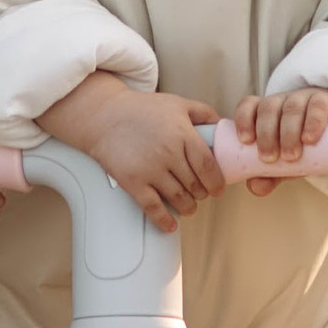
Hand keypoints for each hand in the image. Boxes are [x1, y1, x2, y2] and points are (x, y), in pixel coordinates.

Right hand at [43, 71, 225, 222]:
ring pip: (178, 199)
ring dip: (187, 207)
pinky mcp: (133, 181)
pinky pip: (153, 208)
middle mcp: (168, 152)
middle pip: (195, 185)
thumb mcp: (176, 103)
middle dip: (201, 193)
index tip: (218, 188)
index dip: (216, 182)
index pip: (208, 166)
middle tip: (201, 193)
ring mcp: (150, 169)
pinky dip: (164, 220)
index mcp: (182, 133)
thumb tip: (223, 125)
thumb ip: (203, 112)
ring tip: (188, 205)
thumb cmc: (141, 109)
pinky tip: (170, 224)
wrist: (104, 116)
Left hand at [229, 84, 327, 194]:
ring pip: (291, 108)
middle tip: (269, 158)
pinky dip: (312, 122)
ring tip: (291, 157)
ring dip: (288, 132)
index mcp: (267, 112)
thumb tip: (255, 187)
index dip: (244, 119)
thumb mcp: (286, 163)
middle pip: (268, 108)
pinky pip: (317, 106)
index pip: (249, 105)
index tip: (245, 140)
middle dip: (266, 134)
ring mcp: (305, 99)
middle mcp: (283, 102)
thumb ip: (270, 175)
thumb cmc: (305, 148)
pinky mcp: (327, 102)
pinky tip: (310, 139)